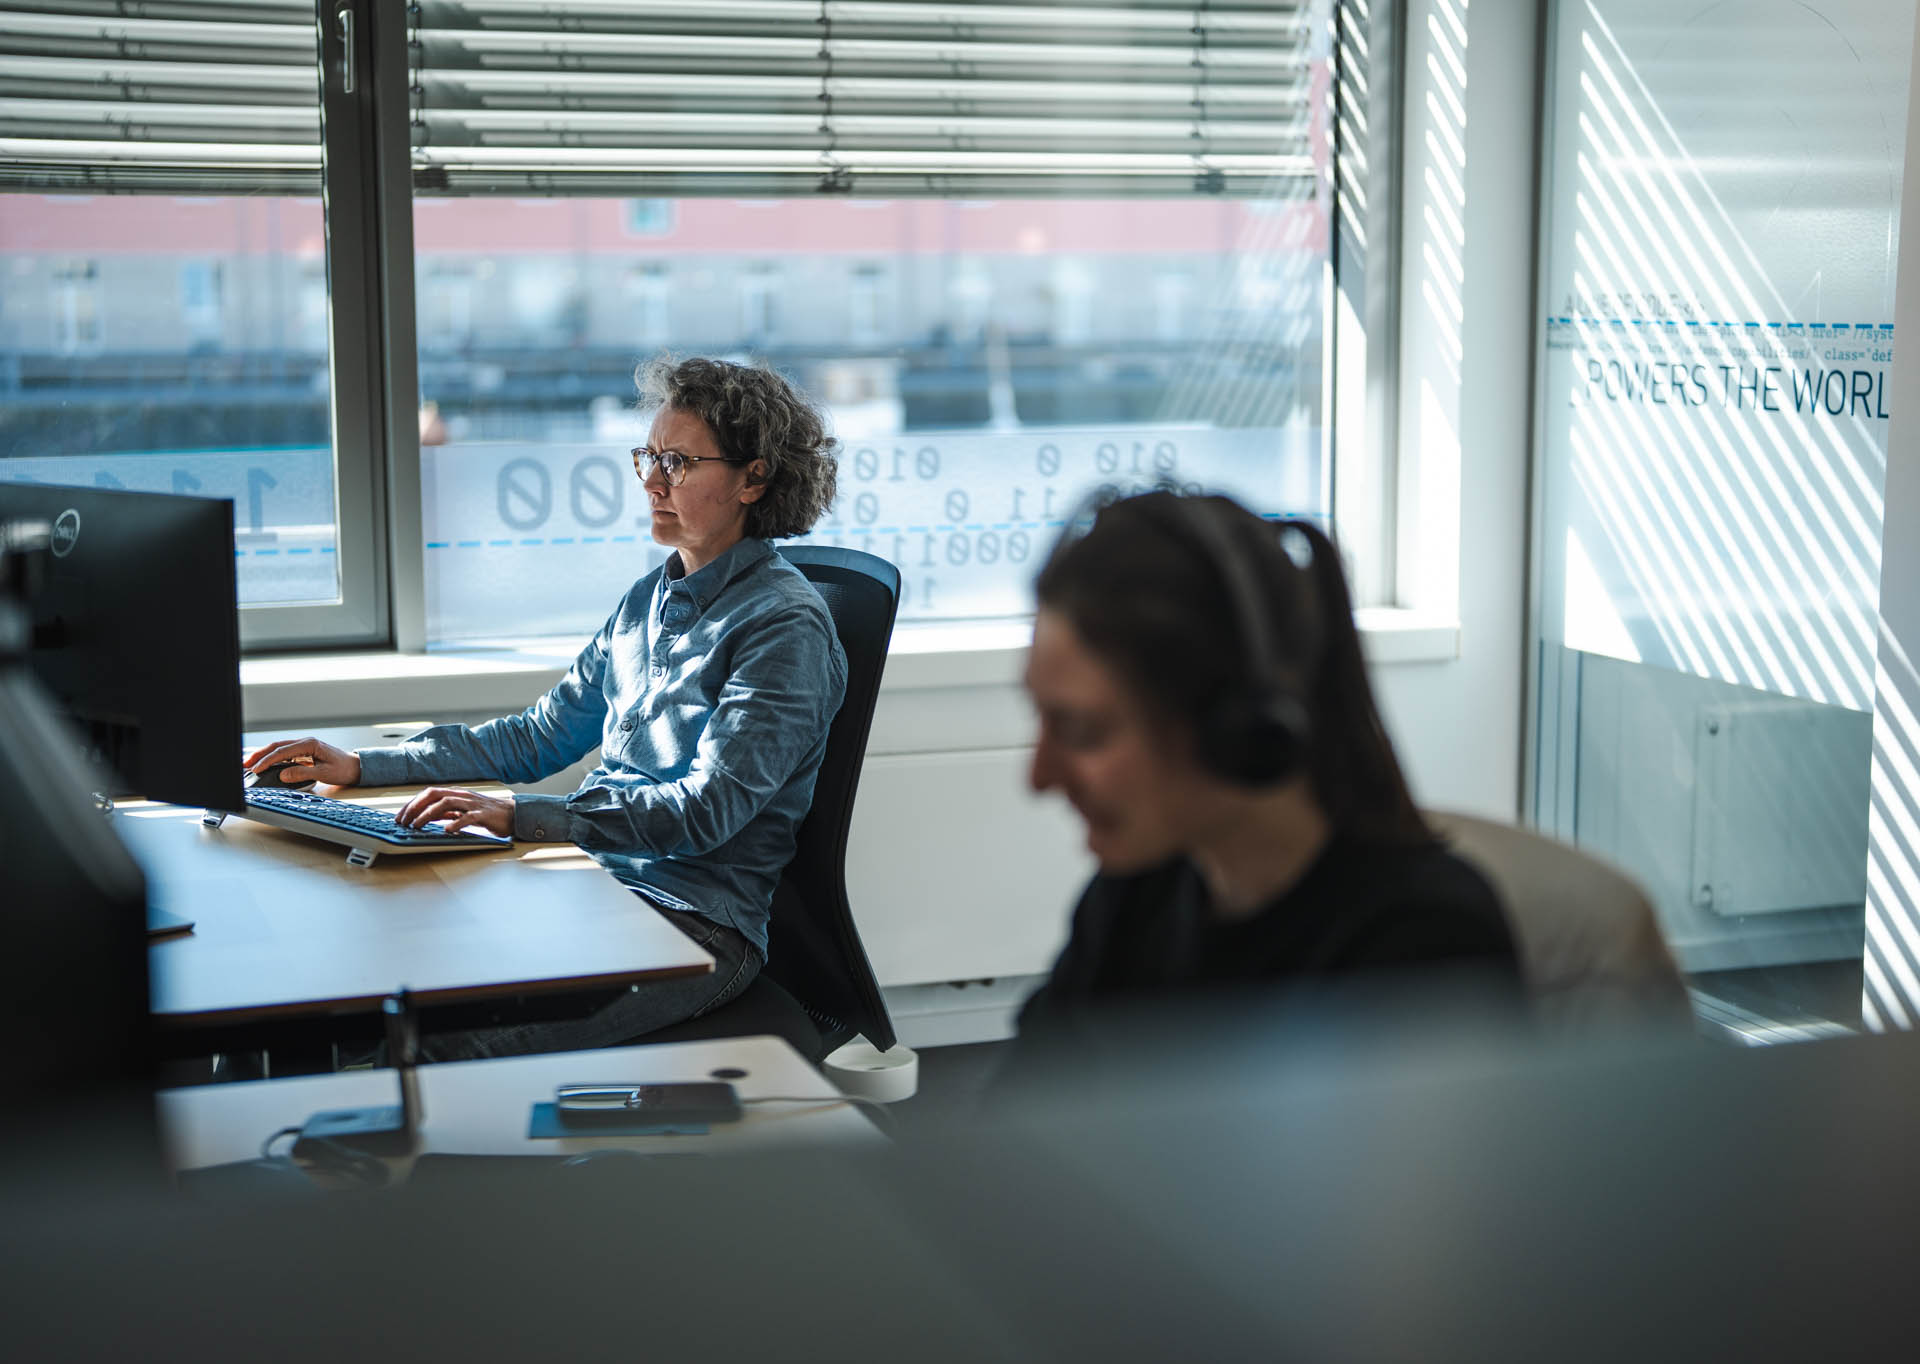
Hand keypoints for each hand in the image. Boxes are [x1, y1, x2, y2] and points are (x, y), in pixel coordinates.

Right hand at [242, 736, 361, 788]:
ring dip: (264, 756)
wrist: (355, 767)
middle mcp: (305, 743)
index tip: (256, 769)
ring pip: (279, 749)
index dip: (267, 760)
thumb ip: (302, 773)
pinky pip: (284, 754)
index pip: (283, 751)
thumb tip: (283, 774)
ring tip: (249, 764)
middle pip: (277, 746)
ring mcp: (304, 747)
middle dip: (259, 755)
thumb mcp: (324, 773)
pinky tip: (264, 764)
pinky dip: (272, 759)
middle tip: (244, 764)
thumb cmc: (343, 769)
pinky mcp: (303, 753)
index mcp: (310, 744)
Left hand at [395, 786, 515, 838]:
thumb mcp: (460, 812)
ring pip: (446, 803)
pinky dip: (456, 823)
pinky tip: (447, 830)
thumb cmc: (485, 814)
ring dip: (428, 814)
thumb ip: (444, 813)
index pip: (428, 794)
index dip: (412, 804)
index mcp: (455, 794)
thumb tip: (423, 817)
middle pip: (433, 794)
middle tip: (403, 821)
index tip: (399, 817)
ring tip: (417, 825)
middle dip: (415, 807)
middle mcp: (461, 796)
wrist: (512, 815)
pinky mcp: (483, 815)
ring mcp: (472, 804)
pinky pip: (468, 817)